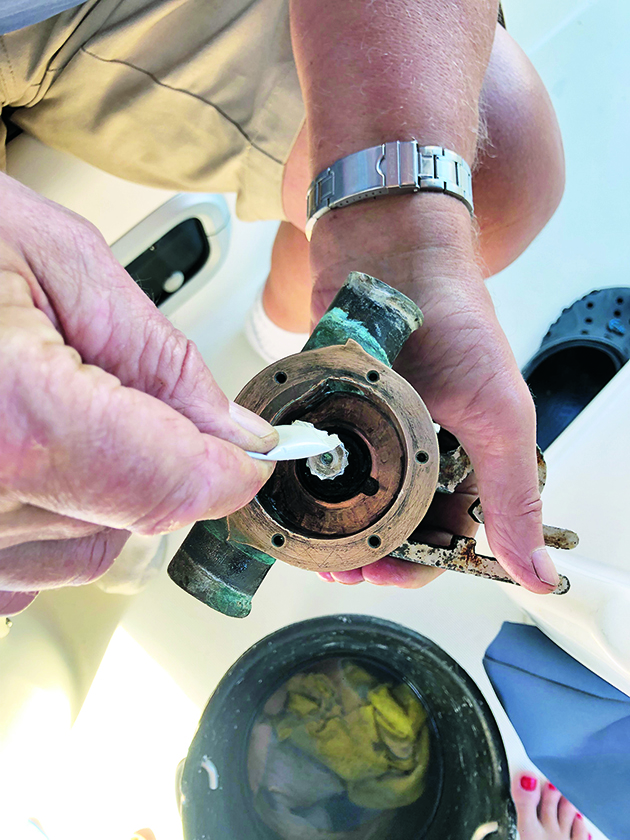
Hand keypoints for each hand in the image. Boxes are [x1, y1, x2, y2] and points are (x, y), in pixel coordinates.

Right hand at [0, 173, 277, 614]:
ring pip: (86, 551)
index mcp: (11, 416)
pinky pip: (23, 571)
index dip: (228, 468)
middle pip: (135, 518)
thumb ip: (156, 354)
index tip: (251, 454)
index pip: (169, 481)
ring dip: (103, 490)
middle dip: (159, 460)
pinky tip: (22, 459)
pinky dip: (47, 519)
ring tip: (51, 407)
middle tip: (118, 388)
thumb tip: (229, 429)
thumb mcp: (52, 257)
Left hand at [310, 195, 558, 593]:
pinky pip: (327, 462)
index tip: (385, 575)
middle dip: (370, 552)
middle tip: (342, 564)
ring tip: (314, 541)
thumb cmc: (455, 320)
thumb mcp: (497, 415)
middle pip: (397, 526)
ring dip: (338, 527)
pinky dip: (314, 485)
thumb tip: (539, 572)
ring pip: (357, 500)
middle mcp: (424, 451)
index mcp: (471, 459)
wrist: (391, 253)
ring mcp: (380, 433)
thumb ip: (511, 495)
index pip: (449, 534)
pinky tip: (298, 497)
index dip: (418, 564)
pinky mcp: (342, 412)